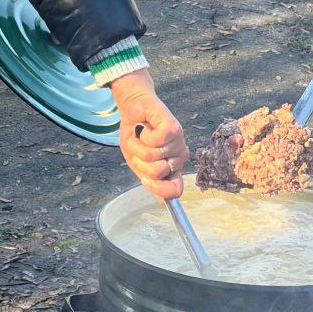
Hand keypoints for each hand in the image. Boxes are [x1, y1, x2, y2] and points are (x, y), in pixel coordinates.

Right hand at [110, 68, 188, 199]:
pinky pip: (156, 142)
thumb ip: (150, 180)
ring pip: (153, 157)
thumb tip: (164, 203)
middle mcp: (178, 157)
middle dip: (139, 162)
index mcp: (171, 168)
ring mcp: (179, 142)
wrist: (133, 108)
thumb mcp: (137, 162)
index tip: (144, 179)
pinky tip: (145, 128)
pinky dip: (143, 135)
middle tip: (139, 148)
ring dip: (138, 146)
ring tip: (141, 136)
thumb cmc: (136, 134)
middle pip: (156, 173)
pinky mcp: (174, 128)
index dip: (158, 189)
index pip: (175, 190)